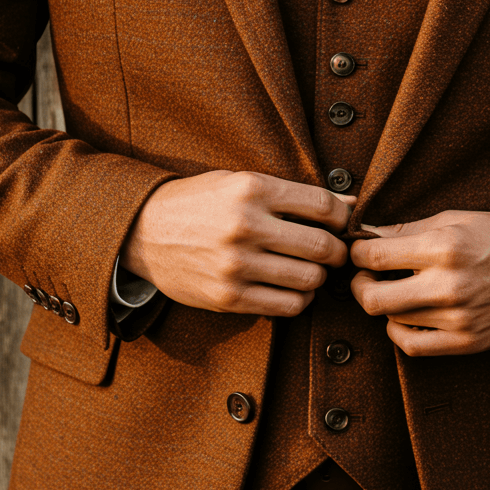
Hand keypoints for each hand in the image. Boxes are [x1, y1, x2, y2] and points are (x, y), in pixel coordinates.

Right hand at [120, 171, 354, 315]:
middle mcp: (245, 226)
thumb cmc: (197, 203)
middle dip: (338, 252)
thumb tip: (348, 205)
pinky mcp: (228, 296)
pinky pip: (286, 306)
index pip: (322, 206)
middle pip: (321, 246)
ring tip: (311, 270)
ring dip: (319, 278)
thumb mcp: (239, 183)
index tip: (342, 224)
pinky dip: (300, 300)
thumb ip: (292, 194)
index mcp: (251, 189)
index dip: (342, 217)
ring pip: (308, 279)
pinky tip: (292, 288)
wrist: (141, 232)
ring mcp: (236, 264)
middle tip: (336, 253)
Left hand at [350, 211, 489, 355]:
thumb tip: (367, 235)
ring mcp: (458, 317)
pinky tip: (406, 317)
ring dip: (386, 305)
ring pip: (391, 320)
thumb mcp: (457, 218)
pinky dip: (399, 332)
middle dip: (359, 284)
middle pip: (371, 297)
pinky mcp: (468, 341)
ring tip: (398, 290)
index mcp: (444, 246)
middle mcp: (448, 284)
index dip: (357, 253)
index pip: (374, 255)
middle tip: (366, 275)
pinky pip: (413, 346)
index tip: (360, 252)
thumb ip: (410, 229)